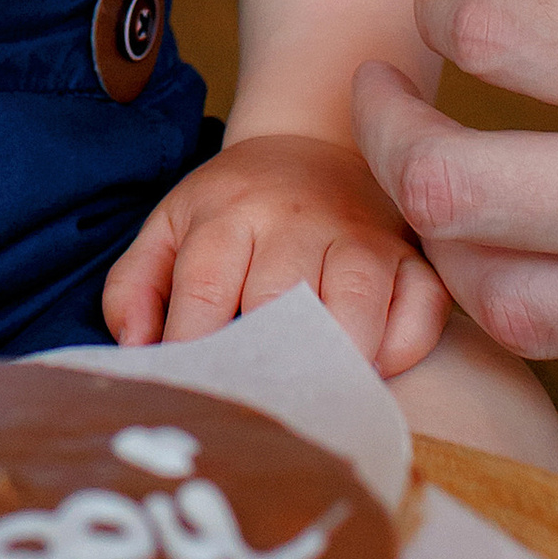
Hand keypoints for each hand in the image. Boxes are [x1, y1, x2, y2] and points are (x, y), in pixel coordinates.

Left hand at [103, 130, 451, 374]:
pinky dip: (404, 344)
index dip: (193, 347)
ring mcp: (359, 235)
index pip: (205, 287)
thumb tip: (135, 350)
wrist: (315, 144)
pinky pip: (422, 303)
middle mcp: (296, 220)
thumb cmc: (236, 206)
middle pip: (280, 297)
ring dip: (338, 357)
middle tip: (252, 414)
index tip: (189, 396)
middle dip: (264, 361)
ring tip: (318, 398)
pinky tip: (375, 369)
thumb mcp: (170, 225)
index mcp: (228, 213)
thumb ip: (136, 285)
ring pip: (357, 299)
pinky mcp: (410, 253)